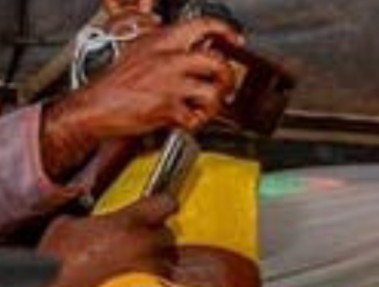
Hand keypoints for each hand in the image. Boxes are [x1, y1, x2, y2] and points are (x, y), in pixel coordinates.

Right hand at [39, 194, 176, 286]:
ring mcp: (155, 270)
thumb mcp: (66, 228)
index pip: (163, 204)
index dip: (161, 205)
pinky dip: (154, 283)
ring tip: (132, 269)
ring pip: (167, 261)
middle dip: (154, 237)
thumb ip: (90, 221)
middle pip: (167, 235)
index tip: (158, 208)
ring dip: (155, 261)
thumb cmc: (59, 266)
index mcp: (128, 223)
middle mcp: (148, 245)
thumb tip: (96, 224)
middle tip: (134, 244)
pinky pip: (164, 283)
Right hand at [42, 17, 242, 176]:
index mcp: (161, 41)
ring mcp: (169, 83)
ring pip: (213, 92)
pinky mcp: (168, 108)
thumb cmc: (116, 82)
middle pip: (217, 62)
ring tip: (205, 108)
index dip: (225, 30)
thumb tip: (195, 49)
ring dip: (214, 104)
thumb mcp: (140, 52)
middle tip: (225, 87)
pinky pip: (196, 118)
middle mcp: (168, 58)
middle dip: (228, 78)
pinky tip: (186, 119)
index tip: (236, 40)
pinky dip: (195, 123)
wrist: (95, 105)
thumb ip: (167, 49)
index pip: (201, 25)